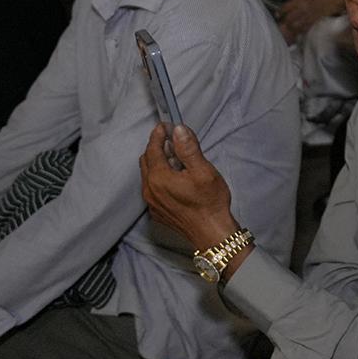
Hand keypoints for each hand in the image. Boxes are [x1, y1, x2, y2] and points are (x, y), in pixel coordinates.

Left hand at [138, 124, 237, 251]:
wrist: (211, 233)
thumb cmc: (210, 202)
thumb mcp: (203, 171)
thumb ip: (188, 149)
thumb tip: (178, 130)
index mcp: (159, 177)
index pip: (153, 149)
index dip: (158, 135)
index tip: (165, 125)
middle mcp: (150, 190)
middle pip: (146, 161)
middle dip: (157, 148)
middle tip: (173, 141)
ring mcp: (151, 203)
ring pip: (148, 175)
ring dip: (158, 164)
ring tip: (177, 161)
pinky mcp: (156, 212)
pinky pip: (152, 189)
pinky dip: (159, 178)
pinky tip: (176, 180)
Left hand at [276, 0, 344, 43]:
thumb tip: (292, 4)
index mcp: (300, 0)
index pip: (285, 8)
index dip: (280, 12)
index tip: (278, 14)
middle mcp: (302, 9)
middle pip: (288, 19)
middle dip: (284, 23)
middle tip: (281, 24)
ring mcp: (309, 16)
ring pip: (295, 26)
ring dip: (290, 29)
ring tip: (288, 30)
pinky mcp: (315, 21)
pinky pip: (304, 28)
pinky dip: (300, 31)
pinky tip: (298, 31)